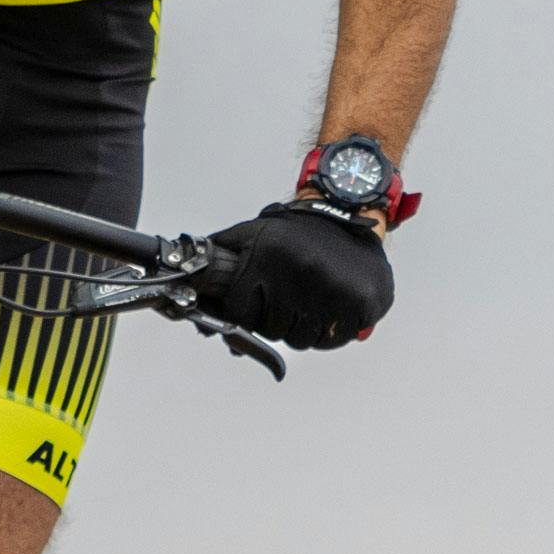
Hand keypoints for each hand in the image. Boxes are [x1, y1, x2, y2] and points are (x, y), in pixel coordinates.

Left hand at [206, 201, 394, 352]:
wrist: (347, 214)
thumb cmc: (295, 233)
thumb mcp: (250, 234)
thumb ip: (219, 263)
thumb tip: (192, 301)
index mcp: (268, 256)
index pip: (239, 313)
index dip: (246, 313)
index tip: (257, 302)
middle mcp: (299, 272)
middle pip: (271, 330)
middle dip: (276, 319)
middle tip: (289, 295)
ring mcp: (332, 290)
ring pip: (301, 340)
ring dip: (303, 327)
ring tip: (310, 297)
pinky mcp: (361, 303)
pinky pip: (333, 340)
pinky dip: (331, 332)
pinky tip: (331, 306)